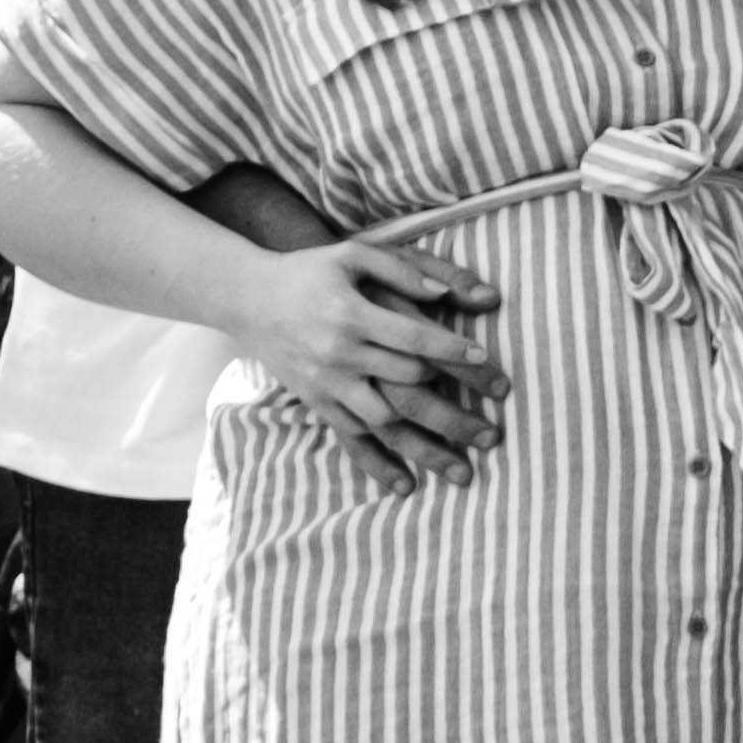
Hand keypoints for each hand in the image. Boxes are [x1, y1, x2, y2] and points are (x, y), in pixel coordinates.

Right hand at [184, 164, 486, 491]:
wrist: (248, 298)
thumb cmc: (310, 271)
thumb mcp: (353, 255)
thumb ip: (403, 271)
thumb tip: (450, 294)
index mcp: (352, 315)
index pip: (413, 338)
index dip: (453, 352)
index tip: (490, 366)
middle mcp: (339, 354)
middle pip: (407, 390)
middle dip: (455, 415)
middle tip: (494, 434)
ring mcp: (327, 383)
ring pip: (384, 424)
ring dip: (426, 451)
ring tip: (465, 472)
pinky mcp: (317, 402)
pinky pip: (351, 438)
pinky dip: (378, 464)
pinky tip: (407, 486)